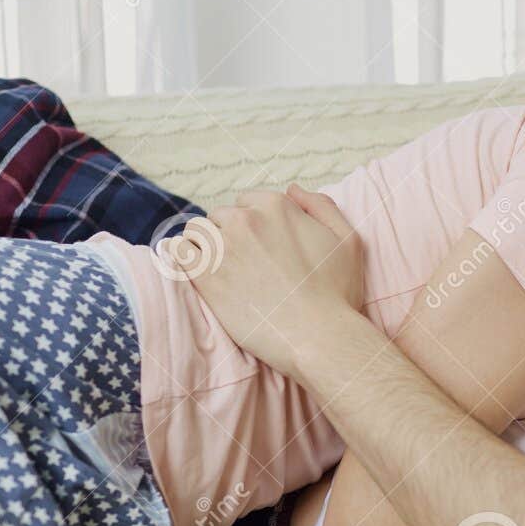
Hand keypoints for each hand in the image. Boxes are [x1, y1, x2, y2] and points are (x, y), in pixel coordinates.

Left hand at [159, 184, 368, 378]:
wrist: (319, 336)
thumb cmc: (337, 294)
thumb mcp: (347, 240)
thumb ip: (322, 206)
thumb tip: (293, 189)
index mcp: (277, 206)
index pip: (247, 202)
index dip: (253, 223)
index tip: (261, 248)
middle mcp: (245, 220)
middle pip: (221, 216)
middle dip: (229, 234)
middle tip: (244, 264)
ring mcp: (222, 247)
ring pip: (197, 232)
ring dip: (205, 245)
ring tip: (220, 269)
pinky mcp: (204, 276)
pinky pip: (176, 252)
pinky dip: (182, 257)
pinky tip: (195, 271)